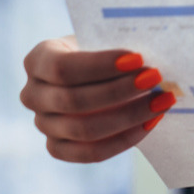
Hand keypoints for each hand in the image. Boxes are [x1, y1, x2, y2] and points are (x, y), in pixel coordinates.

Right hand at [21, 35, 176, 162]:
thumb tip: (154, 56)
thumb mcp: (101, 40)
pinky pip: (90, 153)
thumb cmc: (101, 52)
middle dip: (120, 91)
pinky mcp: (57, 148)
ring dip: (128, 116)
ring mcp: (42, 124)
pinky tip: (150, 122)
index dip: (101, 65)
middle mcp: (32, 93)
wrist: (96, 75)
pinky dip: (124, 139)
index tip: (139, 59)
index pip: (64, 67)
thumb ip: (117, 46)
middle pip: (74, 100)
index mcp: (38, 59)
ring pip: (84, 130)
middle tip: (156, 79)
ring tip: (161, 101)